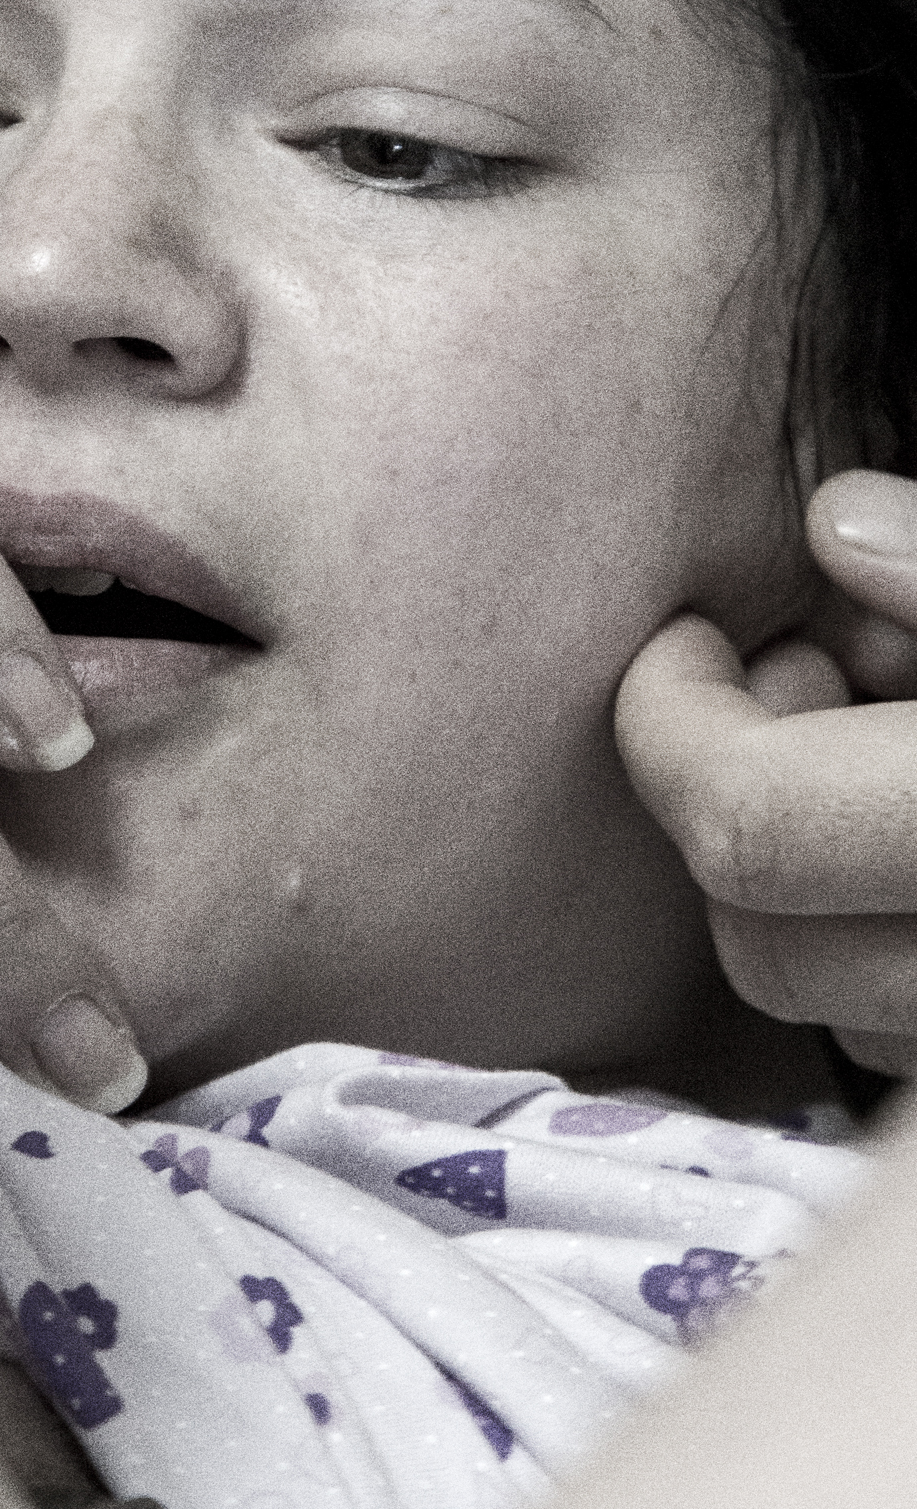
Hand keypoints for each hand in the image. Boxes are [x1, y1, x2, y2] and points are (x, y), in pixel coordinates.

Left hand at [616, 468, 916, 1077]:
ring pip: (823, 1006)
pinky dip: (879, 948)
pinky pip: (892, 1051)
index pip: (747, 819)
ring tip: (886, 752)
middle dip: (746, 806)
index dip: (680, 721)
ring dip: (813, 885)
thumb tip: (832, 521)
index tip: (689, 644)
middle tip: (815, 685)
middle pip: (754, 937)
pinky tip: (916, 840)